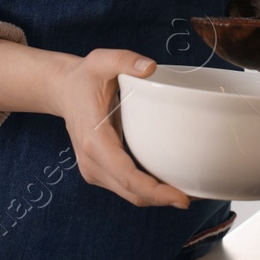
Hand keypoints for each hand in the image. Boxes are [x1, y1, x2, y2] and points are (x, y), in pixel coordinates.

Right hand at [51, 49, 190, 208]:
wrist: (63, 90)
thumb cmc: (85, 78)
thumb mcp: (102, 61)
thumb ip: (125, 60)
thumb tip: (149, 67)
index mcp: (94, 141)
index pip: (127, 176)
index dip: (155, 191)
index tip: (181, 198)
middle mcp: (91, 162)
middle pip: (132, 192)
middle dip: (163, 199)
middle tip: (197, 197)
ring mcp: (93, 170)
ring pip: (130, 194)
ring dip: (157, 198)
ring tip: (188, 192)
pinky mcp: (99, 170)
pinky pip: (126, 187)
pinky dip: (148, 190)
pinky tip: (169, 184)